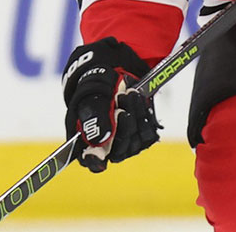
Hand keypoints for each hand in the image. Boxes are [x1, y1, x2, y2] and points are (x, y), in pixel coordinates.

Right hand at [62, 37, 161, 172]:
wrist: (113, 73)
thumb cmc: (95, 88)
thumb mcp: (91, 98)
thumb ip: (94, 119)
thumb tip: (100, 140)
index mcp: (87, 140)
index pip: (91, 161)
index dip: (95, 162)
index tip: (100, 159)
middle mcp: (107, 146)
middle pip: (119, 150)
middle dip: (123, 125)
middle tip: (121, 98)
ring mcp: (126, 142)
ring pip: (135, 141)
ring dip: (134, 115)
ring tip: (129, 93)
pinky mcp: (142, 135)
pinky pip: (148, 133)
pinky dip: (144, 113)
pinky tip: (137, 97)